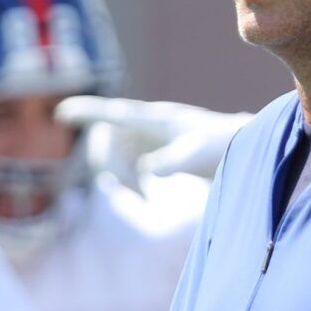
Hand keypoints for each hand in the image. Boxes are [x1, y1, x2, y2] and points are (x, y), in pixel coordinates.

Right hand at [55, 95, 250, 181]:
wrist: (247, 152)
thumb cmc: (227, 146)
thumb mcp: (201, 155)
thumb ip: (174, 161)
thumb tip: (150, 171)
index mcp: (159, 120)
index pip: (117, 113)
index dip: (88, 112)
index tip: (63, 112)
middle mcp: (148, 128)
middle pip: (108, 142)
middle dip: (110, 167)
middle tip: (134, 192)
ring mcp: (148, 141)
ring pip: (115, 159)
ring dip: (121, 180)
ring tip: (145, 198)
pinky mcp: (152, 156)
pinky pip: (126, 170)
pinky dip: (130, 185)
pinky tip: (146, 198)